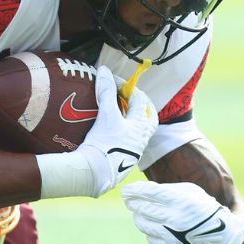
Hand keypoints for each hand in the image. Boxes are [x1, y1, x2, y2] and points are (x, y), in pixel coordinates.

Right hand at [36, 64, 157, 198]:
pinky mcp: (124, 160)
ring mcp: (134, 150)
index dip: (127, 88)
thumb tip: (104, 70)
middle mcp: (142, 138)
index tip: (114, 81)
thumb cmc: (104, 143)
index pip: (140, 100)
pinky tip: (113, 133)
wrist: (95, 173)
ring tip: (121, 114)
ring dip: (133, 120)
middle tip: (129, 98)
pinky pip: (130, 141)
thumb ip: (106, 92)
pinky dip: (124, 132)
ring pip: (140, 131)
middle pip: (148, 118)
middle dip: (141, 105)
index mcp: (141, 125)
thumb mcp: (106, 115)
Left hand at [122, 180, 243, 243]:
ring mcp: (171, 237)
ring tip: (140, 212)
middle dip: (132, 203)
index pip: (149, 193)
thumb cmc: (204, 209)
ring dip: (139, 217)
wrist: (223, 238)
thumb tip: (141, 191)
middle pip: (142, 209)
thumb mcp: (191, 192)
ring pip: (143, 225)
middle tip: (128, 199)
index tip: (125, 190)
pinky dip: (150, 232)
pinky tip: (155, 227)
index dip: (134, 191)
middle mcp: (174, 219)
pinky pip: (151, 239)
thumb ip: (166, 190)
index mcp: (180, 202)